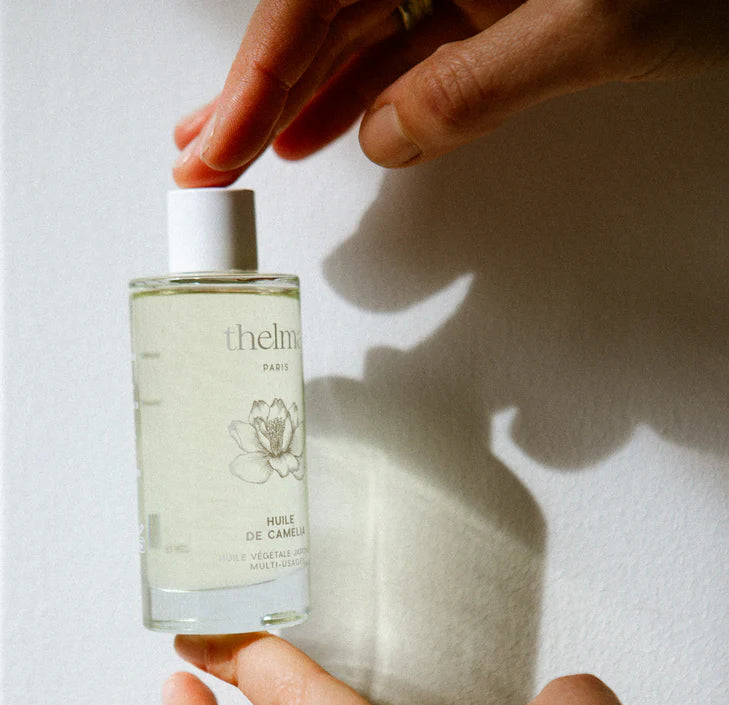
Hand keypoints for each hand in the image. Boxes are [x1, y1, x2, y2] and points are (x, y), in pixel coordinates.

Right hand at [172, 0, 728, 184]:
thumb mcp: (588, 25)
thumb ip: (479, 84)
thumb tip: (390, 138)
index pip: (314, 0)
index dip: (255, 77)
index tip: (219, 146)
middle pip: (317, 15)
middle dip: (255, 91)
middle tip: (203, 157)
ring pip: (356, 37)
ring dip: (299, 99)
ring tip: (245, 154)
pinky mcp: (493, 6)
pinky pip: (412, 53)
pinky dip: (369, 97)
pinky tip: (332, 132)